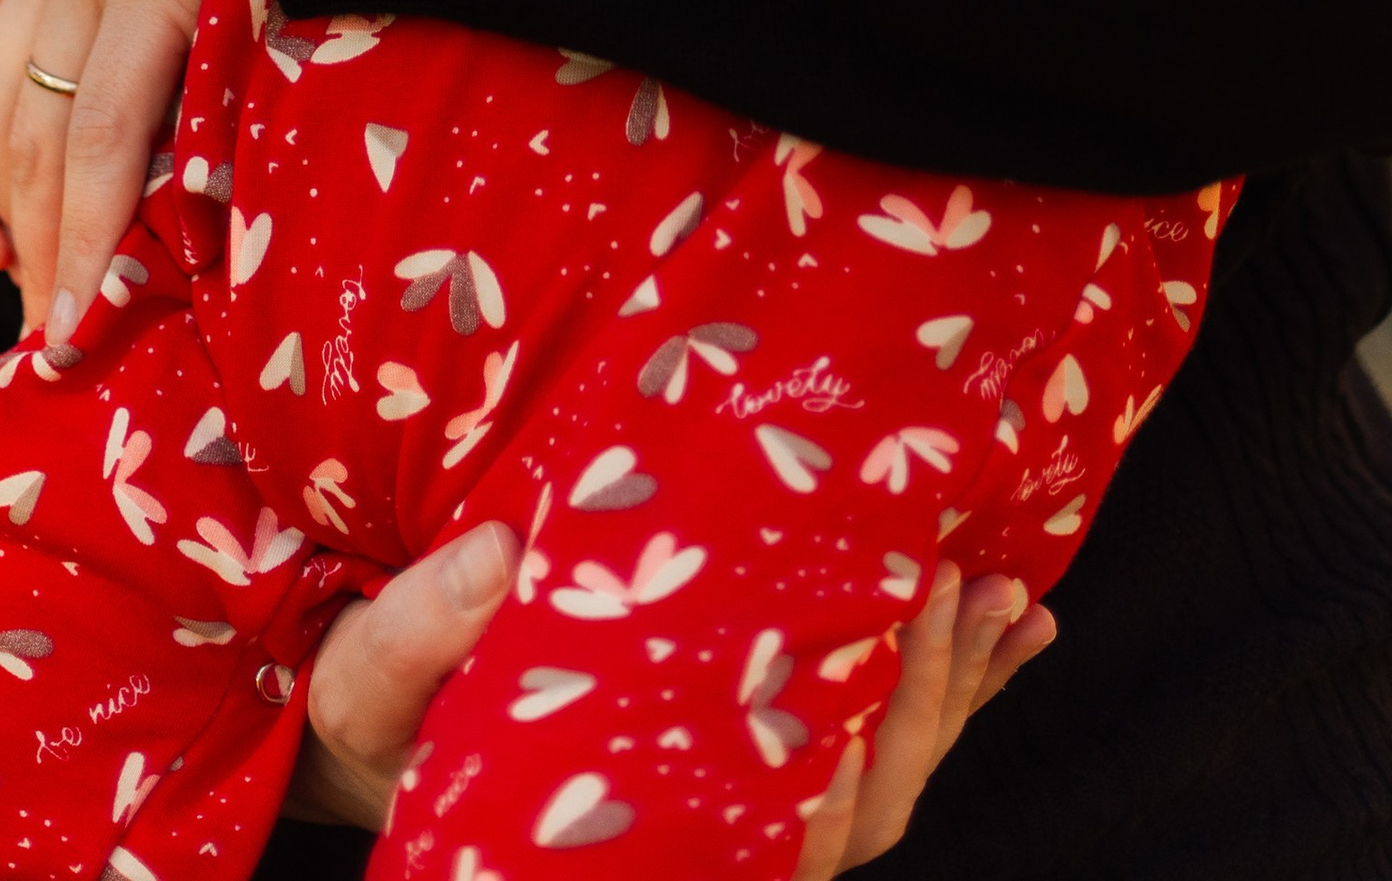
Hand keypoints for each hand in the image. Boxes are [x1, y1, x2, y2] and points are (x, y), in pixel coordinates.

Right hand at [286, 532, 1050, 858]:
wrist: (398, 733)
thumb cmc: (388, 715)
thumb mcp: (375, 676)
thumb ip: (425, 627)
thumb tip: (502, 553)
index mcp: (627, 831)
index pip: (761, 834)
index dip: (830, 772)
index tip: (873, 657)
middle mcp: (704, 838)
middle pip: (853, 806)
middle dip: (918, 703)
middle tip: (958, 585)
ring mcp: (746, 807)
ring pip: (884, 783)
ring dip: (953, 693)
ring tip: (1009, 599)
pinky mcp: (766, 755)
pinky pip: (877, 742)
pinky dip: (954, 687)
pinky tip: (1016, 623)